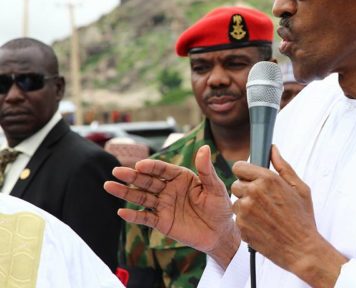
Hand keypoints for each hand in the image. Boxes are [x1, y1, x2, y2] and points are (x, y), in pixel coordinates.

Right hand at [104, 145, 240, 266]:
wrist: (220, 233)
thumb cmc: (220, 207)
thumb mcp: (216, 187)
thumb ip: (206, 170)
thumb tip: (204, 148)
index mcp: (181, 177)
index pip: (163, 169)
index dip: (151, 167)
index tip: (140, 165)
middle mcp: (169, 189)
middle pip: (148, 181)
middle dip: (132, 176)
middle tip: (116, 171)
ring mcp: (163, 205)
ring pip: (141, 197)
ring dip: (126, 192)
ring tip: (109, 186)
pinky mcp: (161, 222)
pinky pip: (145, 218)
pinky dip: (133, 216)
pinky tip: (121, 211)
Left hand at [231, 146, 346, 286]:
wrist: (301, 249)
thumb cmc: (302, 218)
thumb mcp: (299, 188)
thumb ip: (283, 166)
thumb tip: (273, 149)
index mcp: (268, 179)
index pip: (239, 166)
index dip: (245, 173)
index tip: (251, 178)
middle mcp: (254, 192)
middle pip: (235, 184)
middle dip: (246, 190)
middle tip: (262, 200)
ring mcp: (245, 210)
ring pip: (235, 202)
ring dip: (245, 207)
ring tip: (264, 215)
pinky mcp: (241, 226)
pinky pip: (237, 219)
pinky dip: (246, 222)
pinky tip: (262, 226)